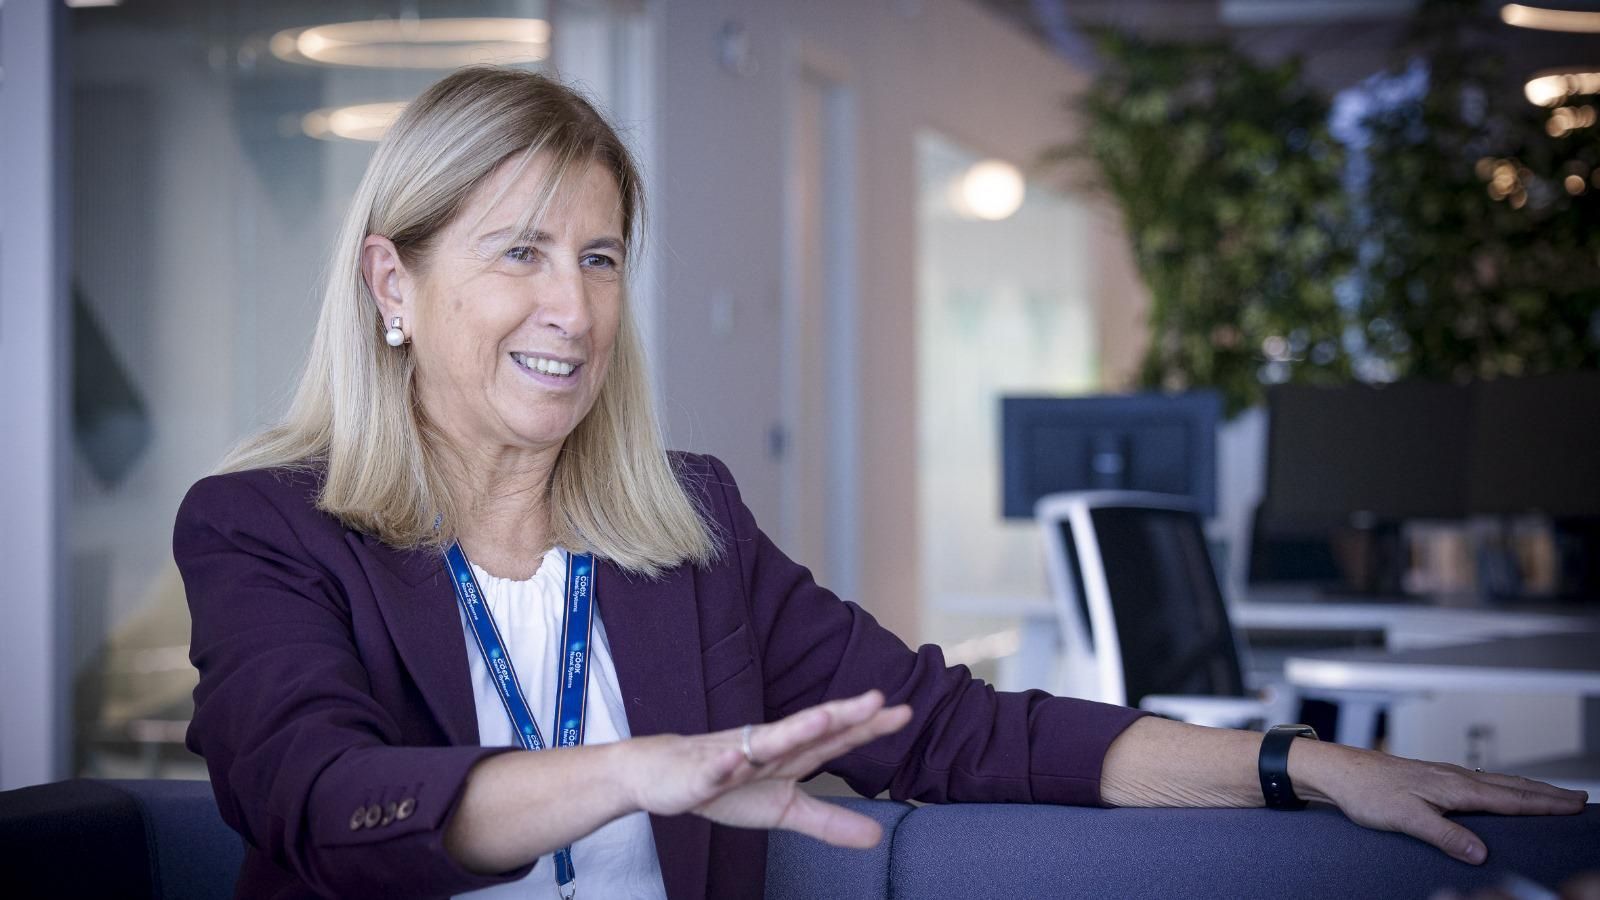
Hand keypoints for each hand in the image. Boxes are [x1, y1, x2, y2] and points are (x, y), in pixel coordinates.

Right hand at [618, 690, 912, 847]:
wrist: (662, 775)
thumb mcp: (784, 809)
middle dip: (842, 715)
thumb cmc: (728, 786)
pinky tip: (736, 759)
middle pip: (809, 729)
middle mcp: (767, 747)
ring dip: (794, 729)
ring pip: (767, 742)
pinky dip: (724, 764)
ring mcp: (734, 757)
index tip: (905, 712)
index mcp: (789, 754)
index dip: (868, 727)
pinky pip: (714, 770)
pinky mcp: (701, 773)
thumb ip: (829, 820)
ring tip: (825, 717)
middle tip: (877, 700)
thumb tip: (877, 838)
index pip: (834, 738)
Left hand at [1296, 740, 1588, 864]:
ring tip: (1551, 796)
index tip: (1576, 805)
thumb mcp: (1406, 818)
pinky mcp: (1432, 778)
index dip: (1545, 804)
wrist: (1338, 771)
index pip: (1511, 798)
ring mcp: (1444, 776)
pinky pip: (1479, 782)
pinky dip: (1502, 787)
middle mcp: (1454, 777)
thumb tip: (1479, 853)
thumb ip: (1444, 836)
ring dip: (1527, 789)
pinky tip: (1499, 791)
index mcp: (1455, 787)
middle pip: (1512, 787)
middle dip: (1547, 794)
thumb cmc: (1366, 791)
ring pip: (1497, 783)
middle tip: (1579, 799)